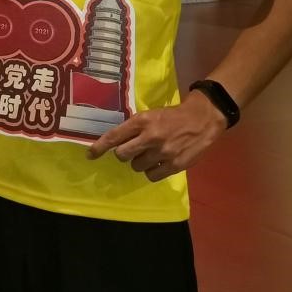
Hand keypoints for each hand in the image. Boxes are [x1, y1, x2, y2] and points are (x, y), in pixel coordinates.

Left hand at [86, 93, 226, 182]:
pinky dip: (152, 171)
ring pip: (137, 167)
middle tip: (133, 151)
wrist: (201, 120)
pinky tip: (159, 163)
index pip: (114, 136)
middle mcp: (150, 137)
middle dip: (124, 155)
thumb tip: (114, 143)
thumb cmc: (171, 117)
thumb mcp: (150, 116)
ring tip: (151, 154)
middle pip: (122, 155)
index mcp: (141, 121)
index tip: (90, 155)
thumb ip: (134, 128)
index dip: (99, 147)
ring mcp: (163, 152)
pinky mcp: (175, 165)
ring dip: (140, 162)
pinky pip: (152, 176)